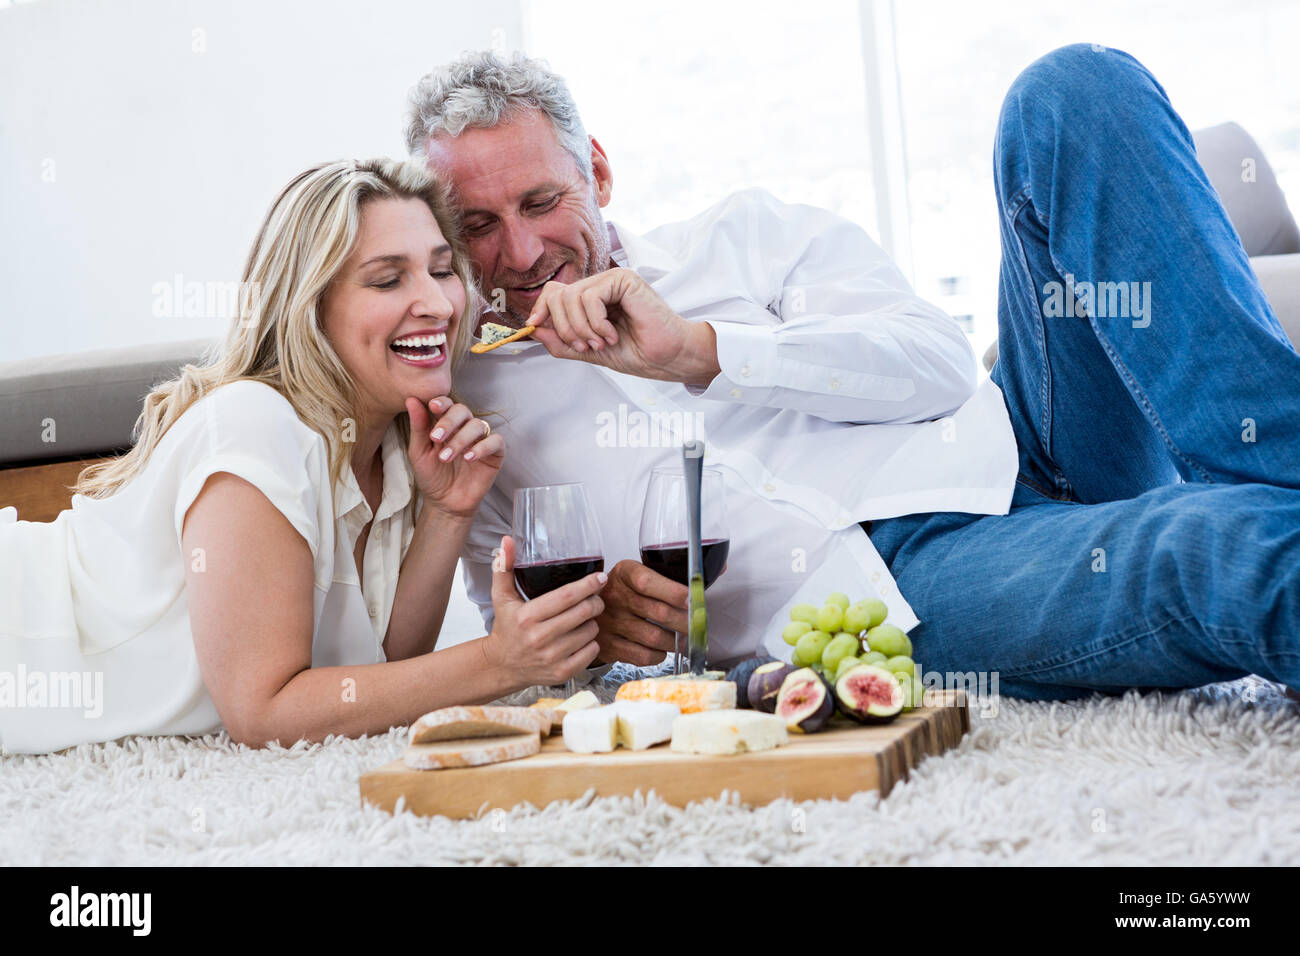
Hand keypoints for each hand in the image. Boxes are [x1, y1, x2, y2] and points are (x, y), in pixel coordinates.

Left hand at [405, 396, 503, 518]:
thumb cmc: (431, 476)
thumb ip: (418, 427)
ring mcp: (481, 439)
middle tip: (435, 438)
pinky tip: (469, 458)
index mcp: (446, 423)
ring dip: (460, 439)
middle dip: (448, 421)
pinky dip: (482, 447)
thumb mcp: (419, 452)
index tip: (433, 406)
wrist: (444, 503)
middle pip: (462, 410)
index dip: (442, 402)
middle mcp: (464, 428)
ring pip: (477, 425)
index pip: (447, 404)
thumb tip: (411, 399)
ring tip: (446, 457)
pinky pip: (495, 441)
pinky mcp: (495, 453)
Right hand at [481, 535, 605, 686]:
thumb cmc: (506, 629)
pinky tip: (582, 637)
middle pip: (583, 613)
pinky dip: (592, 642)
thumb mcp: (502, 597)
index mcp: (527, 617)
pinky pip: (592, 652)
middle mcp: (539, 638)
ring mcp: (552, 657)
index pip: (566, 596)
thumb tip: (507, 541)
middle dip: (595, 602)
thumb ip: (504, 567)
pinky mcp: (562, 673)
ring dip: (593, 622)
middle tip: (595, 598)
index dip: (588, 585)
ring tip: (585, 618)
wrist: (502, 666)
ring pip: (590, 631)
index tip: (600, 578)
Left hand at [525, 267, 719, 385]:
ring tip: (601, 343)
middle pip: (557, 294)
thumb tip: (532, 329)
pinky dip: (595, 322)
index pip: (554, 292)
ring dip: (582, 328)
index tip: (533, 327)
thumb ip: (561, 341)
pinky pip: (590, 297)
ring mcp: (612, 280)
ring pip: (571, 297)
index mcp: (591, 298)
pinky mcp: (624, 280)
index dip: (540, 309)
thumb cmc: (636, 352)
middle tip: (584, 347)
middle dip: (563, 327)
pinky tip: (611, 334)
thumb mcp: (588, 351)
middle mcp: (600, 285)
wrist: (666, 358)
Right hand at [591, 559, 689, 666]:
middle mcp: (613, 597)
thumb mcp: (638, 573)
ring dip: (674, 640)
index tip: (693, 600)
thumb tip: (709, 581)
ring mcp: (609, 623)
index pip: (648, 583)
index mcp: (623, 573)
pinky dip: (658, 655)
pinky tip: (661, 649)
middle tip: (697, 624)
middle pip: (658, 612)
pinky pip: (642, 656)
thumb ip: (668, 578)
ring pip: (654, 637)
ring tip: (682, 638)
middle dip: (685, 621)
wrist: (589, 607)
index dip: (674, 592)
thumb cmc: (624, 590)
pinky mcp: (608, 646)